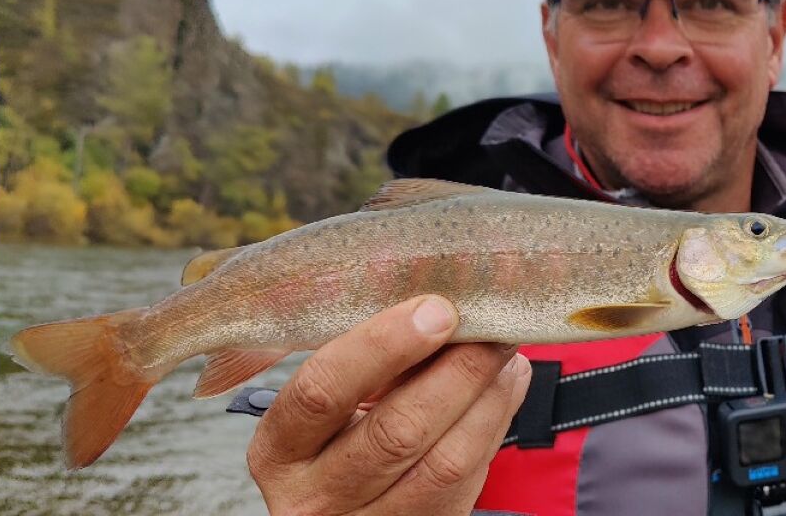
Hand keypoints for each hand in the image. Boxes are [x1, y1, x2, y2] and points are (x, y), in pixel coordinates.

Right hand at [246, 295, 531, 514]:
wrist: (348, 508)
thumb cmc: (338, 429)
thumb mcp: (330, 398)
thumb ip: (364, 353)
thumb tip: (435, 292)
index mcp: (280, 448)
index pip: (322, 391)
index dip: (382, 346)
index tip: (436, 308)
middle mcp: (315, 497)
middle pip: (396, 430)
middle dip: (457, 369)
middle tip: (491, 324)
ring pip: (444, 462)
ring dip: (487, 396)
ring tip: (505, 349)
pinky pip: (469, 482)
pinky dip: (496, 423)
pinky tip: (506, 383)